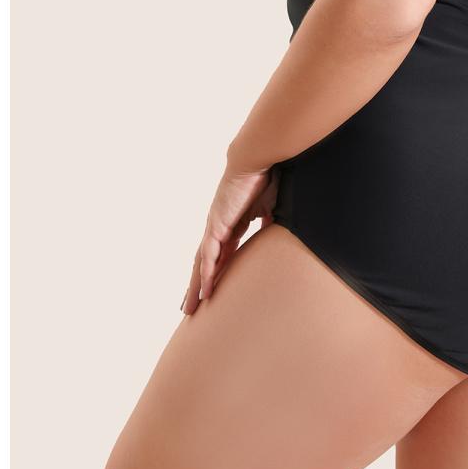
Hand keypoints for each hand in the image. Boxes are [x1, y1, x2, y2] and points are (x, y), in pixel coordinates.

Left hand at [179, 162, 279, 316]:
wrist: (257, 160)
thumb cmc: (267, 178)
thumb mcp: (272, 208)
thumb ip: (271, 225)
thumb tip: (277, 236)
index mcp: (232, 223)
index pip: (221, 255)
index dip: (216, 273)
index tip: (213, 291)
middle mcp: (219, 226)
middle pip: (205, 262)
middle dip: (199, 285)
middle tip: (191, 308)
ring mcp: (215, 226)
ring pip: (202, 263)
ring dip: (196, 286)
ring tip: (190, 309)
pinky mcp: (217, 225)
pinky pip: (210, 256)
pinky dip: (206, 275)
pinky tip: (204, 291)